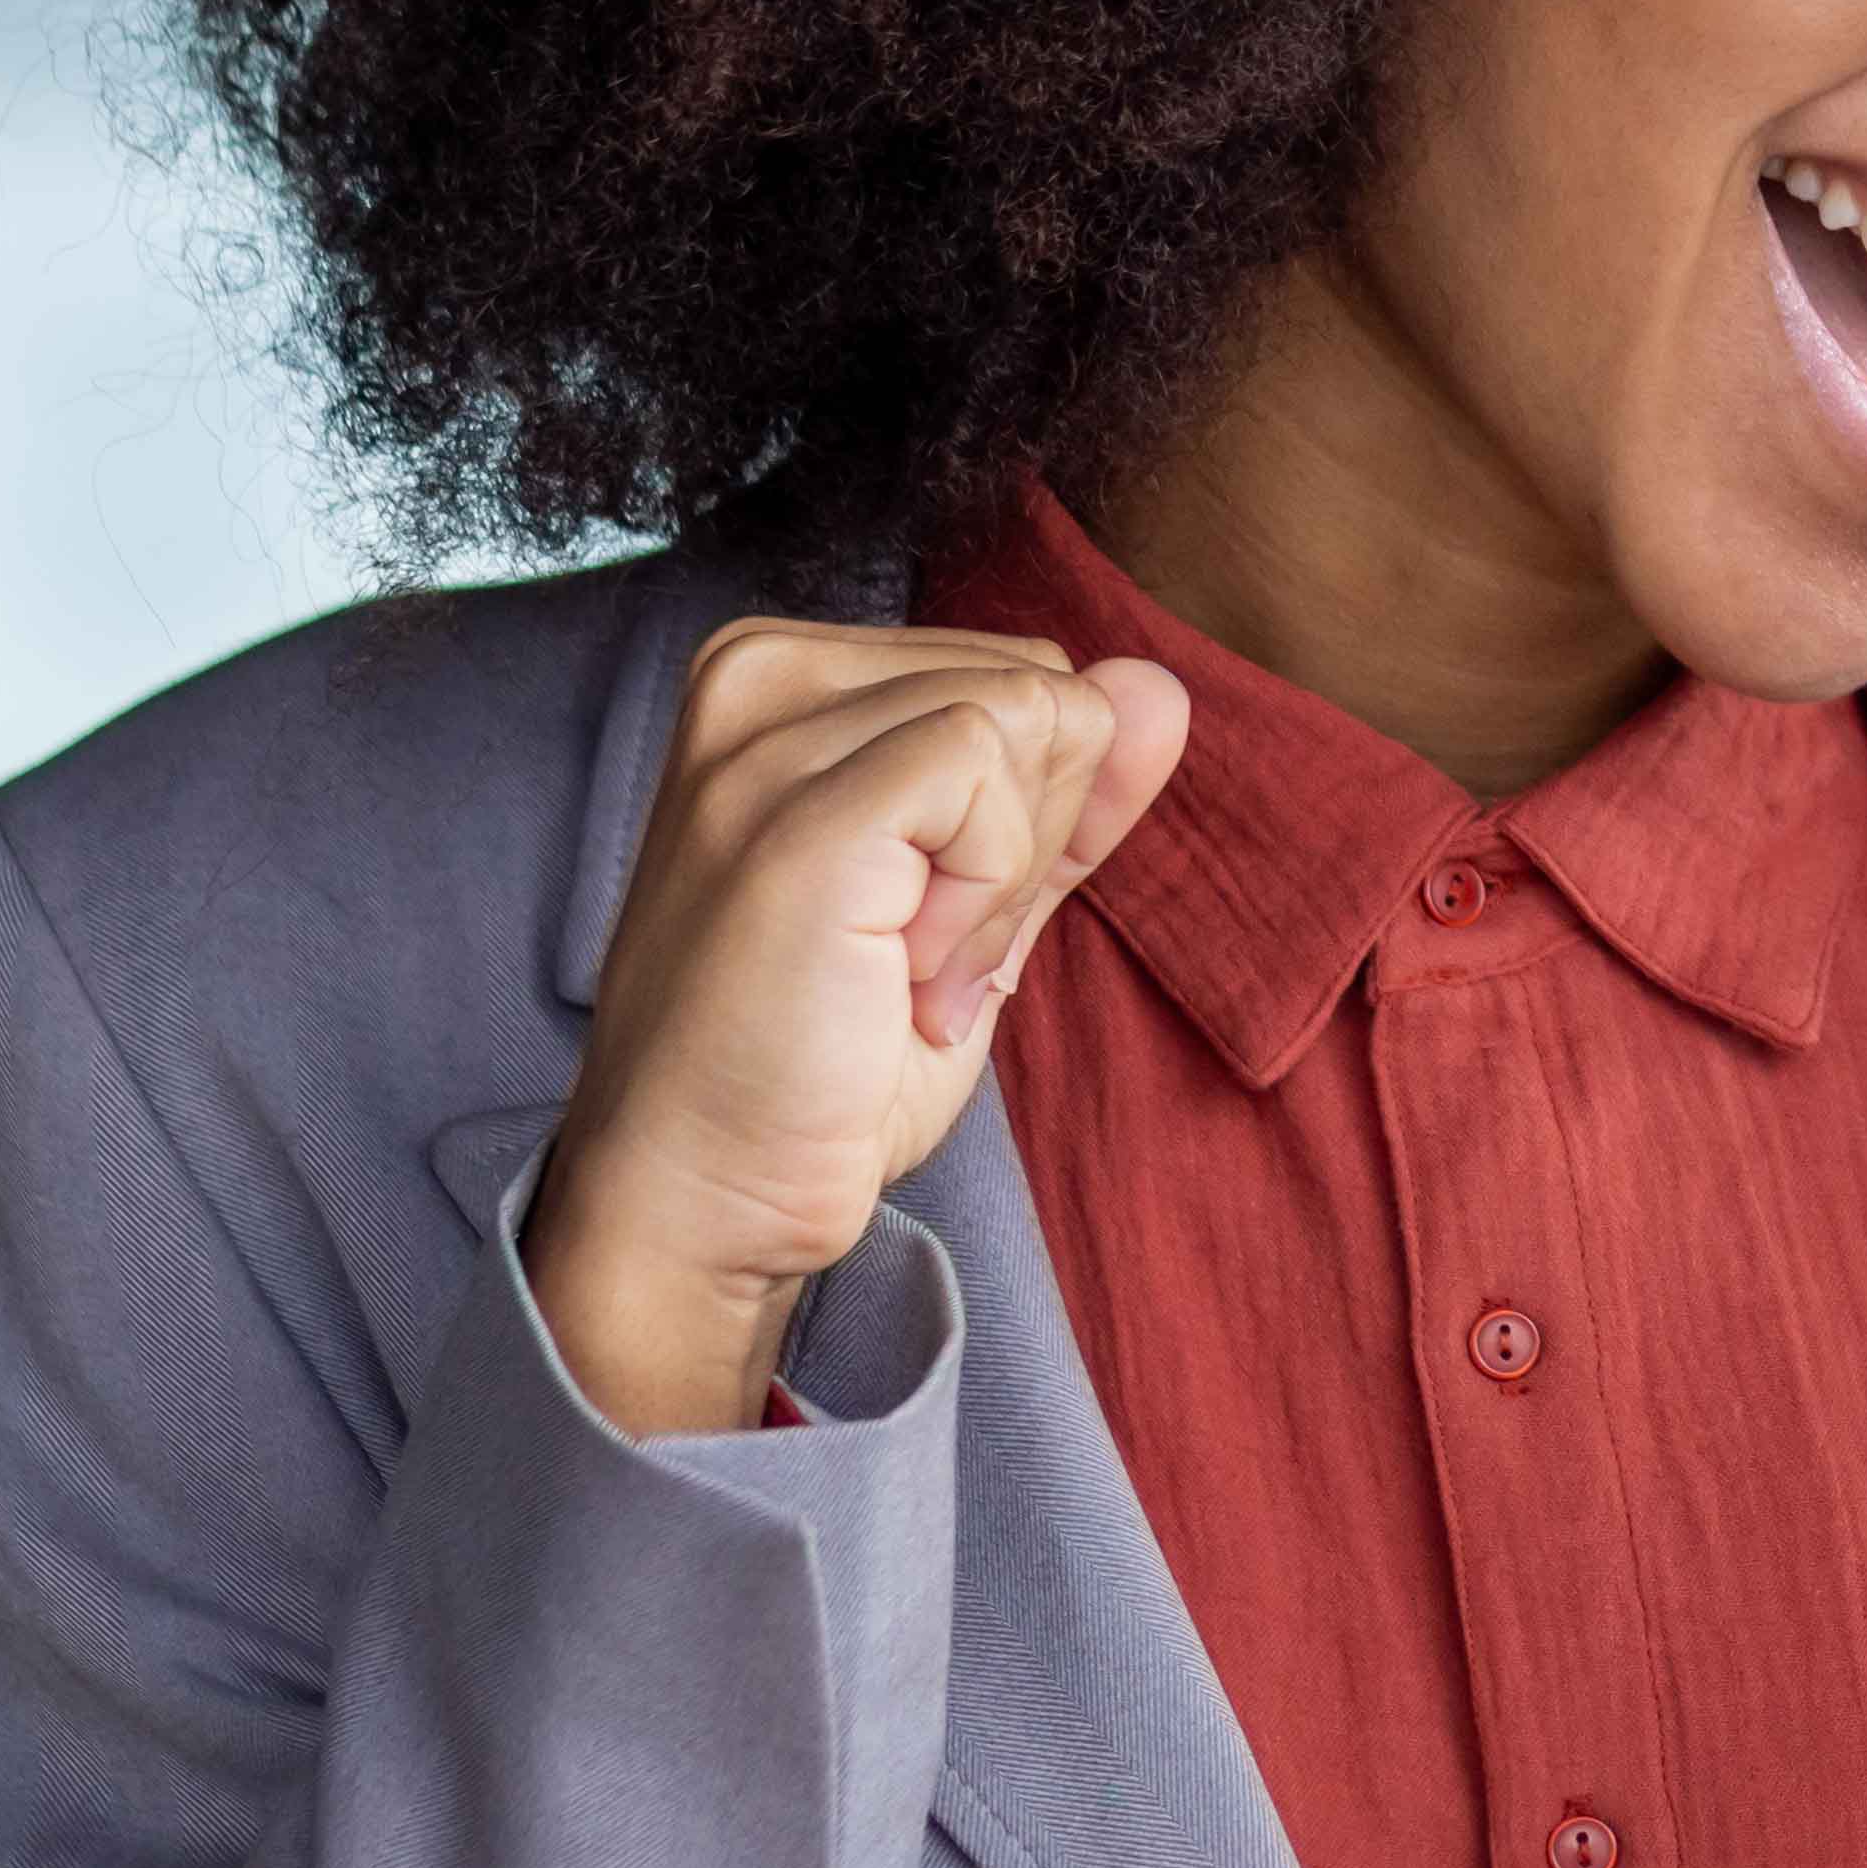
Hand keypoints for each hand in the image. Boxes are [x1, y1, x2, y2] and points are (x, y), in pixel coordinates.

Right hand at [527, 618, 1189, 1437]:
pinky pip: (987, 771)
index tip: (930, 931)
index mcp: (785, 682)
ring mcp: (764, 737)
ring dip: (1005, 885)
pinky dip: (987, 898)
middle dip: (1029, 843)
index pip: (1018, 671)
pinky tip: (905, 974)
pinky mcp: (798, 809)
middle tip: (915, 963)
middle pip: (1038, 683)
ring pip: (1028, 718)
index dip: (1033, 819)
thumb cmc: (824, 1069)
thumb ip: (1062, 799)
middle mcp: (758, 677)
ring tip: (902, 973)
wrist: (706, 1195)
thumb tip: (1160, 690)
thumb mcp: (976, 910)